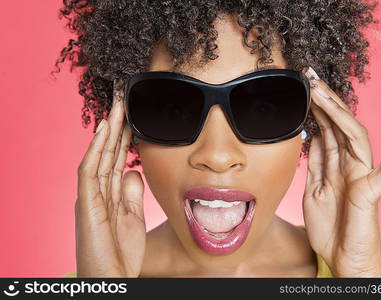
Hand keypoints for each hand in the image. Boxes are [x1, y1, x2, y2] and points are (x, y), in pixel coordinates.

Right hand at [75, 86, 145, 276]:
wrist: (111, 279)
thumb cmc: (120, 252)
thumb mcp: (132, 217)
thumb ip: (131, 193)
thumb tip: (133, 171)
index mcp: (109, 194)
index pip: (118, 158)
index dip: (125, 137)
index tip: (134, 116)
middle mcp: (97, 191)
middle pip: (108, 152)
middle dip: (117, 127)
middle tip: (125, 101)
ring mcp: (90, 196)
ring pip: (99, 155)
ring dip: (108, 130)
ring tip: (117, 106)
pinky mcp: (86, 204)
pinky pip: (90, 170)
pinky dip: (96, 149)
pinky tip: (105, 129)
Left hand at [302, 67, 380, 276]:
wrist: (342, 257)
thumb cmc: (330, 226)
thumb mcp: (314, 189)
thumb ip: (317, 164)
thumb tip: (313, 137)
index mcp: (336, 165)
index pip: (326, 129)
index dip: (315, 108)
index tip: (303, 87)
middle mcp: (350, 165)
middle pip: (339, 126)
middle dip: (325, 101)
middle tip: (310, 76)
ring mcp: (362, 175)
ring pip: (355, 137)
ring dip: (341, 113)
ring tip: (324, 91)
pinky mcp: (372, 191)